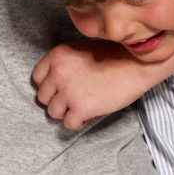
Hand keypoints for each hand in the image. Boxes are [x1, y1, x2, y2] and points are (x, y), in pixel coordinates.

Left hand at [32, 40, 153, 129]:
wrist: (136, 64)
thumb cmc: (114, 55)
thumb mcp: (81, 50)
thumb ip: (65, 65)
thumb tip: (55, 85)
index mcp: (57, 55)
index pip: (37, 78)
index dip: (50, 85)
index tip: (62, 87)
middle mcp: (58, 72)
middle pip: (43, 97)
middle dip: (58, 100)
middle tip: (76, 98)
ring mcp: (68, 91)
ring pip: (53, 112)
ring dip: (67, 112)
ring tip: (85, 104)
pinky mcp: (80, 108)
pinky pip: (69, 124)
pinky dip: (79, 121)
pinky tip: (91, 112)